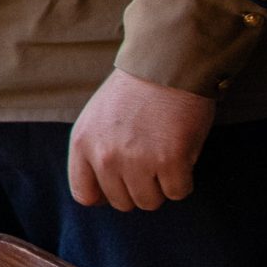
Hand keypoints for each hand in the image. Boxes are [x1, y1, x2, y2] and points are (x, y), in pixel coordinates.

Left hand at [67, 68, 217, 210]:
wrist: (167, 64)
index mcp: (83, 143)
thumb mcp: (97, 117)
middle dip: (138, 187)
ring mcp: (137, 161)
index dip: (105, 195)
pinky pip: (178, 192)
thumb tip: (101, 195)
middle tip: (150, 162)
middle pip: (122, 202)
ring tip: (164, 155)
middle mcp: (105, 156)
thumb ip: (94, 151)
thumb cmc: (135, 90)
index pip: (84, 194)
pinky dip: (183, 179)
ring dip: (161, 185)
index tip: (121, 185)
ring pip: (150, 202)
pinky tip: (181, 154)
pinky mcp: (170, 161)